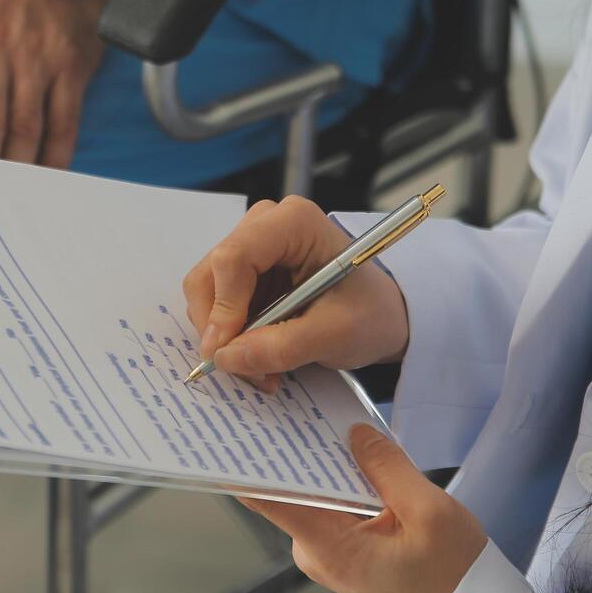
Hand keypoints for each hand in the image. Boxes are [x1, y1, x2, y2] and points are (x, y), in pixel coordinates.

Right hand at [183, 196, 410, 389]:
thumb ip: (281, 346)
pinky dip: (232, 337)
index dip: (222, 307)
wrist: (383, 316)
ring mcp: (252, 247)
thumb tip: (226, 357)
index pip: (234, 257)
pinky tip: (262, 356)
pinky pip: (217, 306)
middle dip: (221, 328)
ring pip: (208, 294)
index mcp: (293, 223)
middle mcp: (265, 225)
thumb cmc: (370, 313)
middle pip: (210, 274)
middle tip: (244, 367)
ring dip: (226, 338)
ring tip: (263, 369)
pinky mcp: (246, 272)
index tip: (226, 350)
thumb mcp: (334, 335)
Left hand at [243, 425, 486, 592]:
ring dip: (329, 464)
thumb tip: (355, 434)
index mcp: (328, 547)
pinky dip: (346, 483)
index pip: (267, 500)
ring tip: (336, 422)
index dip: (248, 463)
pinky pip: (335, 508)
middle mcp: (316, 553)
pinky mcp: (344, 554)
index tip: (244, 427)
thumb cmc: (455, 580)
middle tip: (304, 404)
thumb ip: (388, 467)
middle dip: (299, 449)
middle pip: (291, 490)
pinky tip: (360, 458)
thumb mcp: (430, 513)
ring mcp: (328, 555)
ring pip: (316, 496)